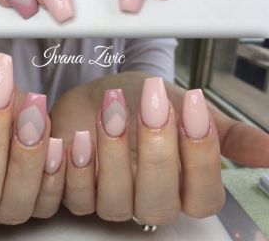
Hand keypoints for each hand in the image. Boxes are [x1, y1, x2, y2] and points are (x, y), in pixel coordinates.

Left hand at [51, 72, 268, 224]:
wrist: (98, 92)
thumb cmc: (140, 99)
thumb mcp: (183, 106)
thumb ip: (222, 131)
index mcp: (180, 185)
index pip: (203, 197)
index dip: (202, 158)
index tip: (194, 108)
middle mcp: (148, 199)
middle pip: (158, 203)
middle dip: (156, 152)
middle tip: (152, 105)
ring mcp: (111, 200)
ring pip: (115, 203)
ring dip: (112, 155)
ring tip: (110, 111)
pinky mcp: (77, 192)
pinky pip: (75, 198)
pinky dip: (73, 168)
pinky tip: (73, 138)